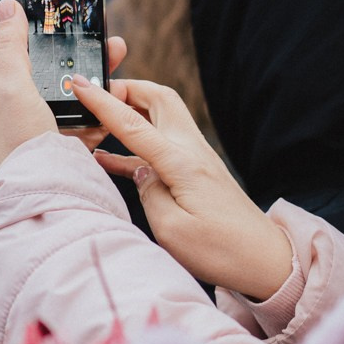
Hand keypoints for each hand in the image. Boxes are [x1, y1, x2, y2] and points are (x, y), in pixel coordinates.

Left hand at [0, 0, 126, 158]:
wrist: (45, 192)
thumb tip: (7, 7)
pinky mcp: (70, 142)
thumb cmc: (20, 143)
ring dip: (99, 78)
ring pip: (77, 93)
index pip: (19, 53)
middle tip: (107, 42)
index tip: (66, 19)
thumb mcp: (12, 87)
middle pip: (55, 71)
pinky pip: (92, 118)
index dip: (42, 35)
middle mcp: (22, 109)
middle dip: (82, 56)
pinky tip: (118, 96)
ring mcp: (48, 127)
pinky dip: (105, 107)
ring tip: (118, 64)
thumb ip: (11, 47)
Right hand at [73, 76, 291, 301]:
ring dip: (132, 110)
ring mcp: (195, 159)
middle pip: (158, 98)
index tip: (79, 83)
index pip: (133, 123)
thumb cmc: (222, 250)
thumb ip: (149, 193)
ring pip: (161, 116)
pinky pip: (159, 146)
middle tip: (95, 93)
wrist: (263, 260)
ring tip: (98, 119)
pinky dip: (134, 145)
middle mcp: (190, 151)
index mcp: (181, 162)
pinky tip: (108, 158)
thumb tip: (140, 170)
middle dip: (126, 87)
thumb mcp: (173, 230)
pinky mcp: (196, 172)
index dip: (103, 101)